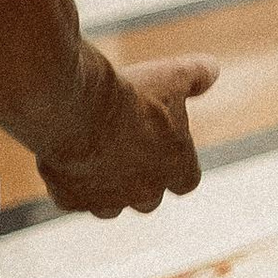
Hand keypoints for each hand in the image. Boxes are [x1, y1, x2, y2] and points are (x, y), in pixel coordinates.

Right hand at [37, 53, 216, 216]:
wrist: (78, 109)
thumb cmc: (130, 94)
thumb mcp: (171, 76)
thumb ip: (197, 75)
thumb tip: (212, 69)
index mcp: (175, 166)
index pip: (187, 180)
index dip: (178, 166)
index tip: (166, 149)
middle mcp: (144, 191)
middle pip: (149, 199)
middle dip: (141, 181)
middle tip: (126, 151)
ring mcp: (107, 200)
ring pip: (110, 208)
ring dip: (106, 190)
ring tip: (95, 158)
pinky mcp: (72, 200)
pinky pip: (72, 201)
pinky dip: (69, 185)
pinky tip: (65, 161)